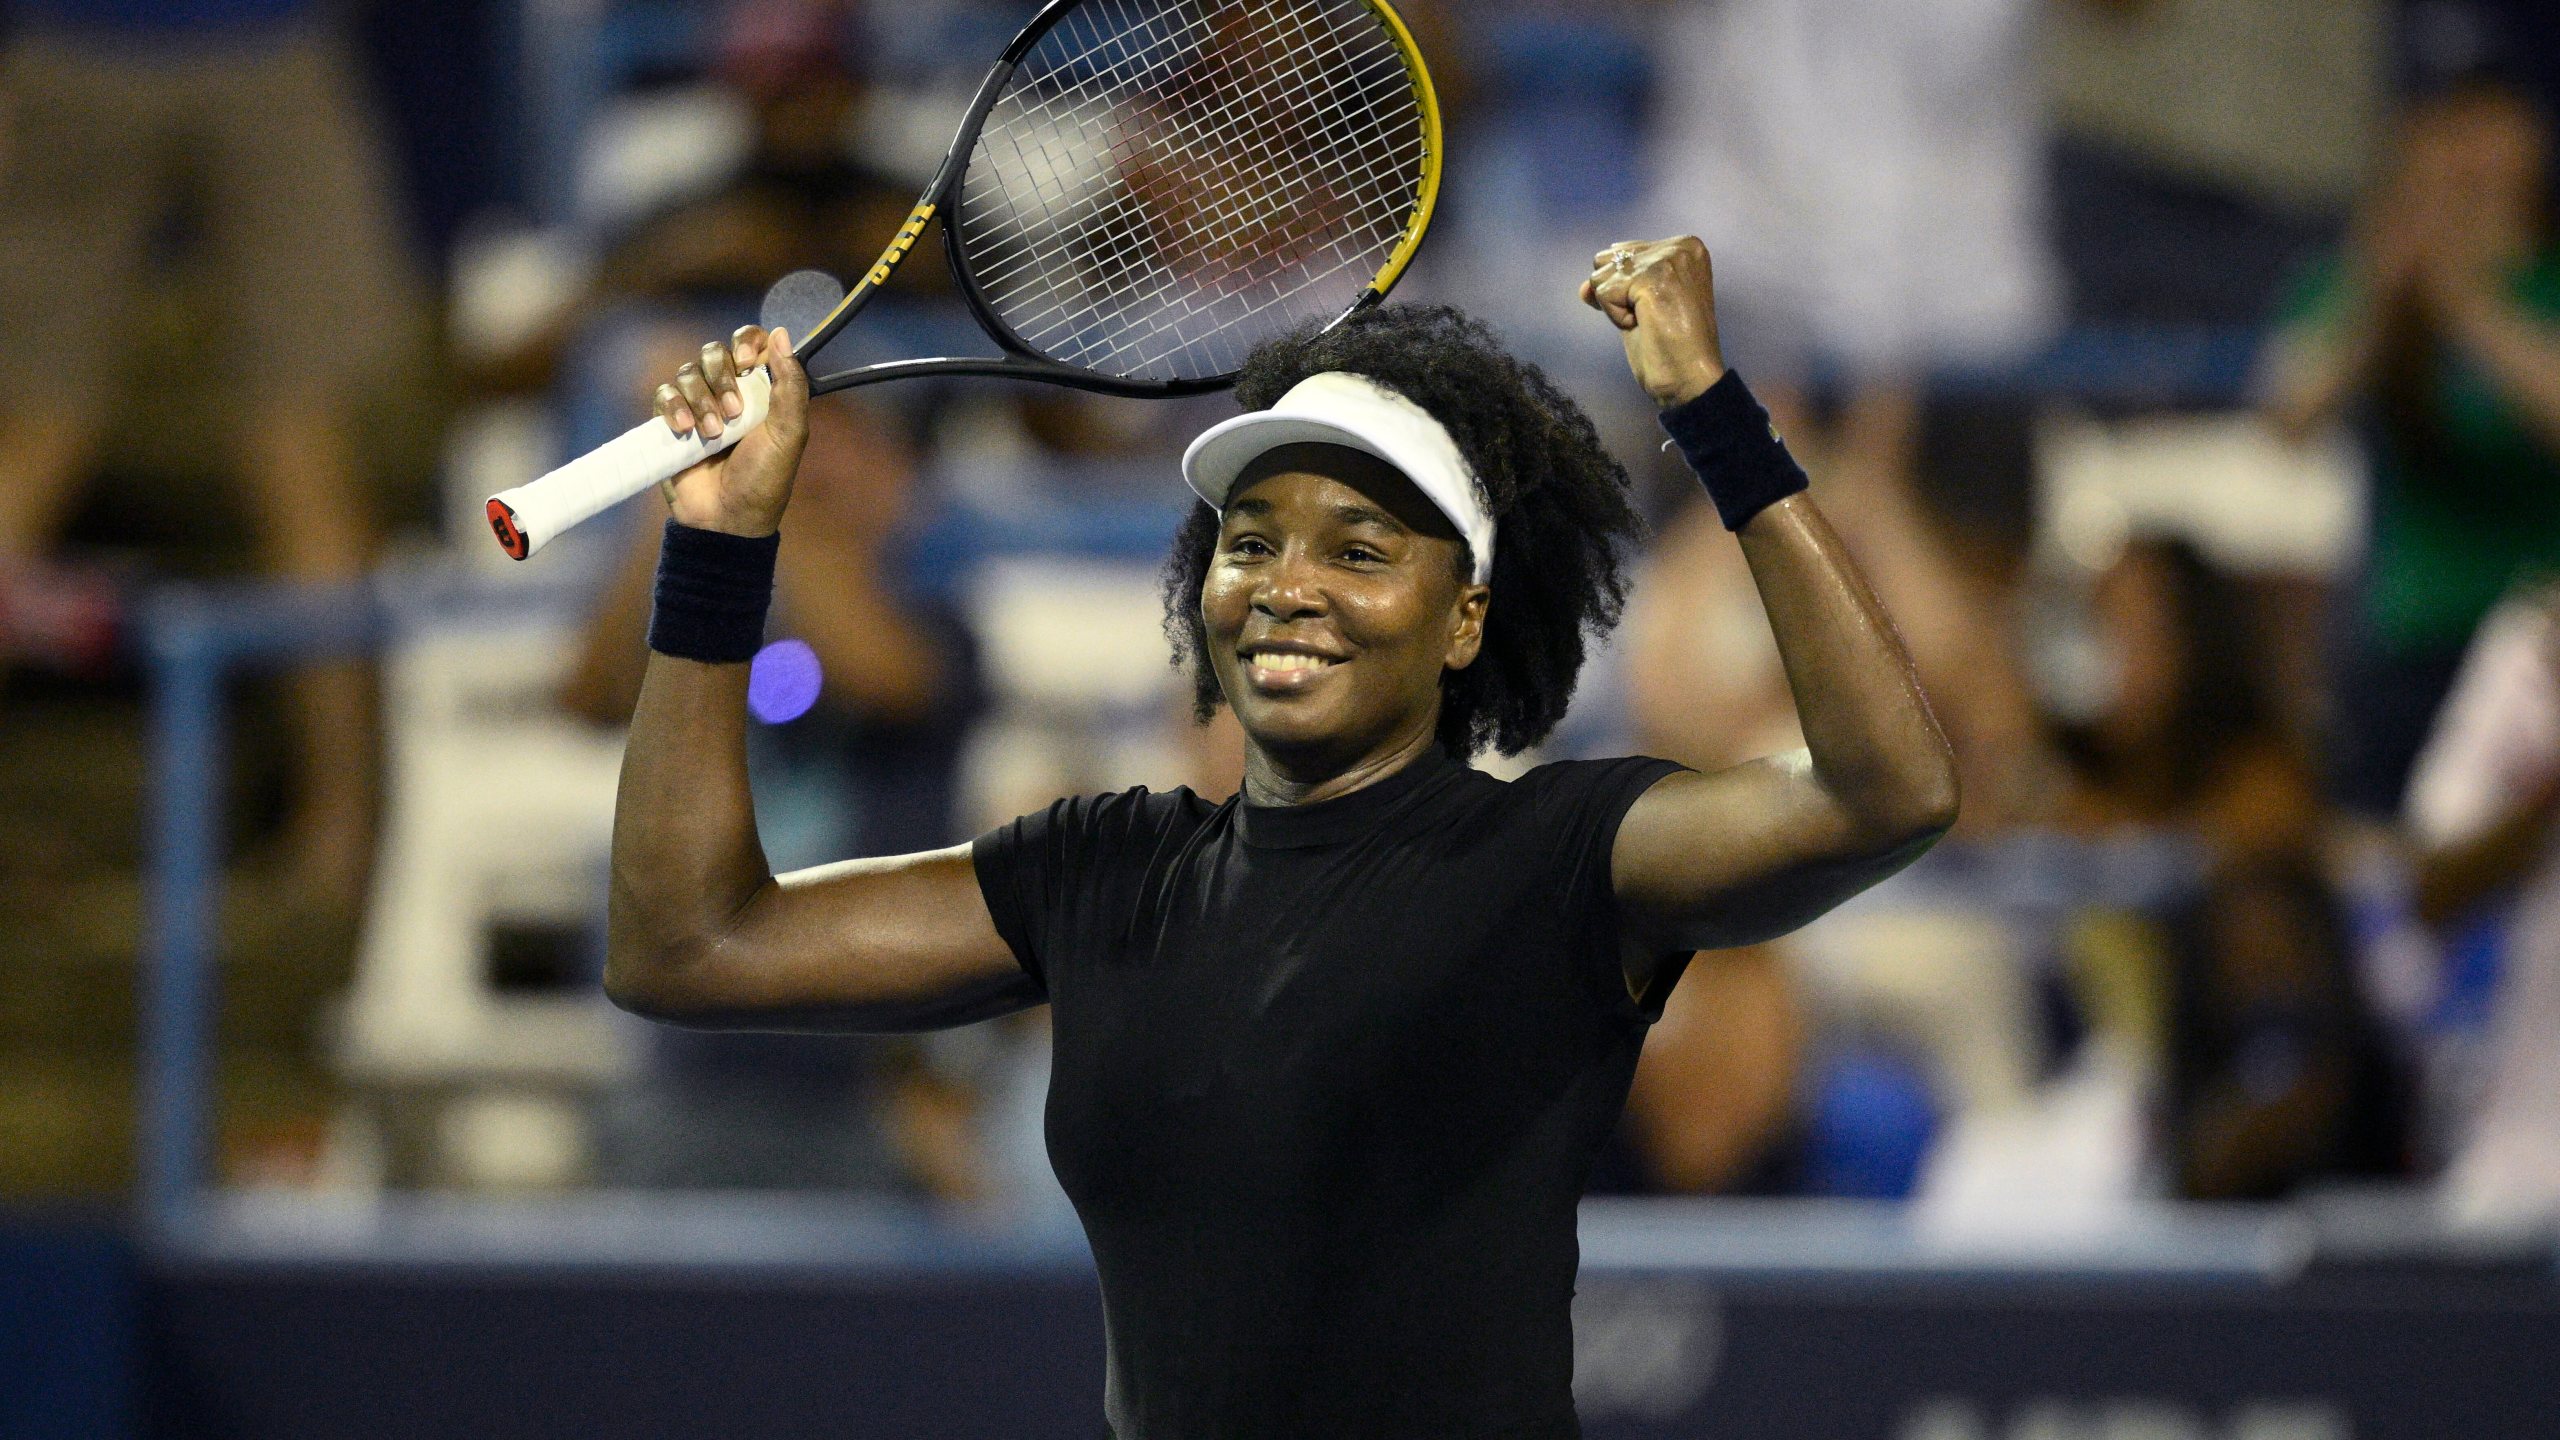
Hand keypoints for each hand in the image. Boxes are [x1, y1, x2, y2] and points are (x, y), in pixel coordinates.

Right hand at [654, 325, 809, 537]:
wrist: (727, 518)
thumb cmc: (764, 479)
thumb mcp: (790, 433)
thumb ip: (791, 384)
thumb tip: (780, 333)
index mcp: (762, 391)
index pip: (750, 343)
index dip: (746, 343)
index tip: (748, 363)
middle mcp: (729, 392)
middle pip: (715, 353)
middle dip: (722, 379)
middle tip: (735, 413)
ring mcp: (698, 406)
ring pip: (688, 373)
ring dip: (701, 401)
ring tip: (713, 434)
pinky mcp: (671, 423)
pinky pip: (664, 394)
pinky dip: (673, 408)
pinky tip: (685, 431)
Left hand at [1580, 236, 1727, 406]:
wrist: (1690, 379)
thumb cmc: (1670, 348)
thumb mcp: (1641, 305)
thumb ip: (1618, 285)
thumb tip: (1584, 287)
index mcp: (1685, 247)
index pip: (1623, 253)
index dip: (1623, 288)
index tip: (1653, 309)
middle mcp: (1680, 246)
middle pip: (1608, 260)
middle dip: (1617, 294)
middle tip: (1649, 317)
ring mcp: (1667, 259)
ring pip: (1602, 276)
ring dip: (1616, 307)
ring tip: (1648, 321)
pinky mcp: (1652, 278)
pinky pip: (1604, 293)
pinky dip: (1616, 317)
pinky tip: (1644, 325)